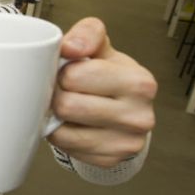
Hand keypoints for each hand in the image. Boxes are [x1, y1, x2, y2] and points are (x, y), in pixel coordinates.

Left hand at [48, 17, 156, 167]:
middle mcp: (139, 116)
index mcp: (139, 82)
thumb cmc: (106, 75)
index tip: (68, 72)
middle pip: (67, 106)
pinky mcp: (109, 160)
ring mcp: (126, 143)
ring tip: (66, 108)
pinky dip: (61, 136)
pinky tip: (72, 125)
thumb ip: (87, 34)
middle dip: (57, 96)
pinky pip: (66, 149)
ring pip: (62, 132)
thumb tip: (71, 47)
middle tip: (63, 91)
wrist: (123, 109)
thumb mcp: (100, 47)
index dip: (61, 72)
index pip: (74, 76)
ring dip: (55, 118)